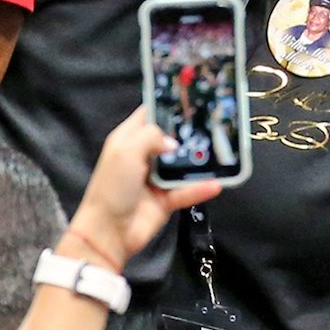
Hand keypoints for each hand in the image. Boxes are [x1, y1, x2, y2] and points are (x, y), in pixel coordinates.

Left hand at [65, 107, 220, 270]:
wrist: (109, 232)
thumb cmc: (112, 186)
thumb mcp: (126, 151)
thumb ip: (151, 136)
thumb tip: (172, 142)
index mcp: (130, 139)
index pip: (150, 114)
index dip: (166, 106)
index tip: (189, 98)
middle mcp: (144, 155)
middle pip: (170, 138)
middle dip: (188, 132)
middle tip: (213, 122)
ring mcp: (155, 178)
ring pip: (182, 164)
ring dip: (198, 160)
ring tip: (220, 151)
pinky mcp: (165, 200)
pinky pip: (186, 191)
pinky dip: (200, 188)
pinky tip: (215, 183)